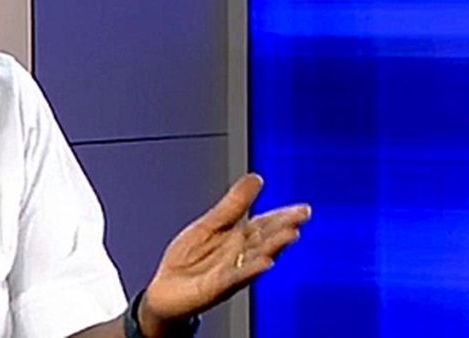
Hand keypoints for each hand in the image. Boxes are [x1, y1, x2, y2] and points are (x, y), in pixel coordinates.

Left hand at [138, 174, 310, 336]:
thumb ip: (233, 204)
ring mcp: (231, 272)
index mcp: (240, 238)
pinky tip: (265, 263)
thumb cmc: (189, 259)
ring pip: (256, 258)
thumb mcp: (210, 224)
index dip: (283, 216)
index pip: (265, 224)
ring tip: (289, 235)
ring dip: (273, 247)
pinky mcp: (217, 287)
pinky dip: (251, 270)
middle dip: (283, 228)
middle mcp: (241, 256)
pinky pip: (236, 278)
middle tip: (301, 217)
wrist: (165, 289)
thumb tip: (257, 178)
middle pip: (265, 240)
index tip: (303, 209)